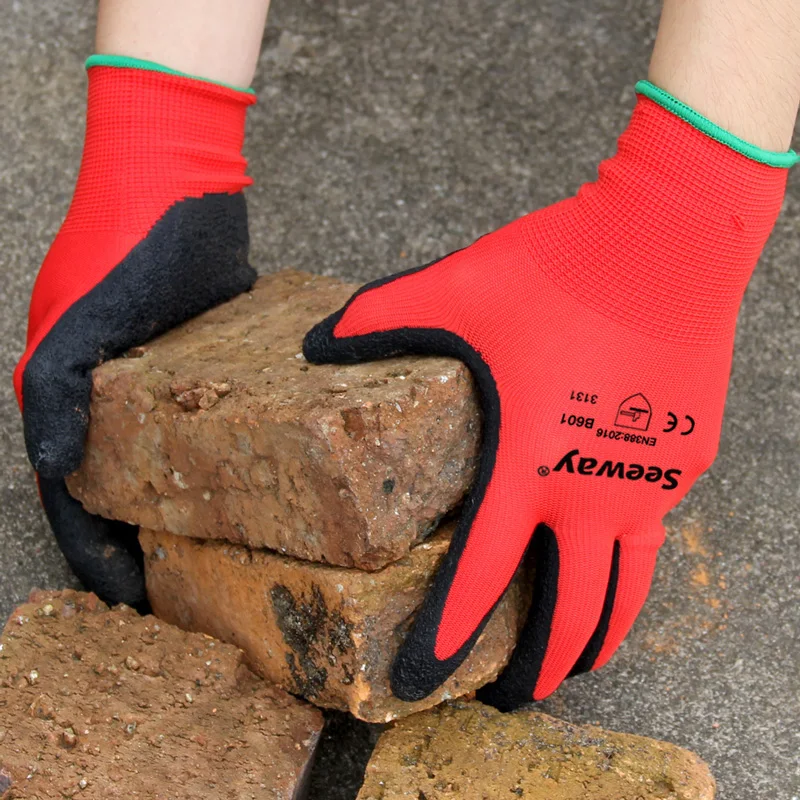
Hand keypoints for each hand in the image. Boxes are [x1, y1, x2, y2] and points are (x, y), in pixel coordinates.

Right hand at [13, 62, 255, 608]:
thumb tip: (53, 466)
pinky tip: (242, 489)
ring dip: (175, 511)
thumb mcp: (81, 319)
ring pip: (159, 466)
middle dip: (138, 546)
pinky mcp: (198, 359)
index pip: (73, 499)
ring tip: (211, 556)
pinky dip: (209, 465)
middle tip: (180, 594)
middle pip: (117, 491)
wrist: (179, 175)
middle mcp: (107, 396)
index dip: (96, 557)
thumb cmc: (128, 243)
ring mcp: (152, 379)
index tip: (130, 605)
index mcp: (66, 396)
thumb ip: (57, 391)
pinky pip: (198, 428)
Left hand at [303, 87, 789, 706]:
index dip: (447, 633)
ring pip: (627, 589)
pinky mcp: (685, 460)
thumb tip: (315, 338)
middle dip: (538, 667)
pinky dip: (631, 561)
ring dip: (600, 636)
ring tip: (579, 666)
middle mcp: (591, 490)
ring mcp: (647, 481)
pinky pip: (655, 525)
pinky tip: (616, 566)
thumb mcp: (456, 288)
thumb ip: (381, 317)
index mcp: (529, 462)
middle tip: (515, 698)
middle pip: (567, 609)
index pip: (480, 574)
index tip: (421, 679)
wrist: (666, 239)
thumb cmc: (560, 265)